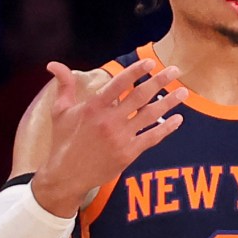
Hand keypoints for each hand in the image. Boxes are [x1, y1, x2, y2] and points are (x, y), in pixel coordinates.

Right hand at [32, 58, 186, 216]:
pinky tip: (178, 119)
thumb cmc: (63, 141)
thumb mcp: (60, 111)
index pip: (119, 83)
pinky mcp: (128, 153)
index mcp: (94, 107)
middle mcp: (109, 120)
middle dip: (160, 81)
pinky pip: (152, 137)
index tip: (150, 62)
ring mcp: (120, 137)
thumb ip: (64, 85)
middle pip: (140, 96)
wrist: (67, 175)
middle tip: (175, 70)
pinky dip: (167, 128)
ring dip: (169, 102)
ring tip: (184, 92)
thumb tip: (54, 64)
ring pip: (150, 115)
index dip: (136, 71)